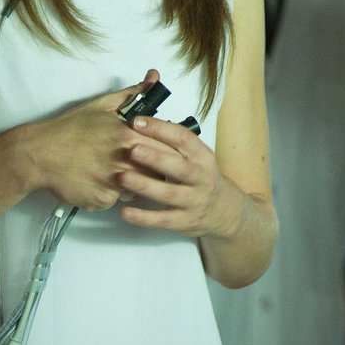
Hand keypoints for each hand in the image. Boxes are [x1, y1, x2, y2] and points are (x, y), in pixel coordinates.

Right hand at [16, 69, 160, 210]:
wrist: (40, 153)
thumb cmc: (71, 128)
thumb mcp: (103, 105)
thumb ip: (134, 93)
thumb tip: (155, 76)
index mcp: (129, 135)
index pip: (167, 149)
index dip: (166, 151)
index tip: (160, 151)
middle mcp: (124, 161)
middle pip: (157, 172)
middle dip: (153, 169)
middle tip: (138, 163)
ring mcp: (113, 184)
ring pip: (139, 189)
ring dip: (134, 183)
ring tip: (114, 171)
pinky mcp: (101, 200)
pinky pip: (116, 201)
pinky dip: (110, 194)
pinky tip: (97, 182)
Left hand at [116, 116, 238, 239]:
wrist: (223, 209)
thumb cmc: (201, 177)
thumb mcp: (197, 157)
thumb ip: (174, 143)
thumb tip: (140, 123)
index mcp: (203, 156)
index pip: (184, 138)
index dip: (161, 129)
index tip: (136, 122)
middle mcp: (201, 178)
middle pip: (179, 167)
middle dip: (155, 157)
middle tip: (131, 149)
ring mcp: (194, 201)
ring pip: (169, 194)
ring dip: (145, 185)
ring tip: (122, 177)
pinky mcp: (184, 222)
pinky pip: (162, 220)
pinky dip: (143, 217)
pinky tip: (124, 211)